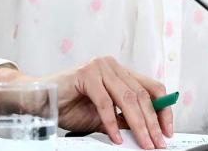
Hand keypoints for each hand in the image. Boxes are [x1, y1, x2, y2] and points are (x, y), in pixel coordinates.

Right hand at [0, 58, 172, 148]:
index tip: (167, 131)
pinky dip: (112, 123)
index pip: (152, 87)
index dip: (163, 109)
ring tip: (144, 142)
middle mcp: (112, 65)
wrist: (40, 101)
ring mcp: (99, 67)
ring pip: (128, 98)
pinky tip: (116, 137)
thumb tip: (146, 131)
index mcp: (119, 71)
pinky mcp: (86, 74)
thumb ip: (123, 119)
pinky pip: (106, 103)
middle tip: (157, 142)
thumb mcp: (103, 116)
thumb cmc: (69, 106)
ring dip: (138, 124)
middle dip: (152, 122)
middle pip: (142, 94)